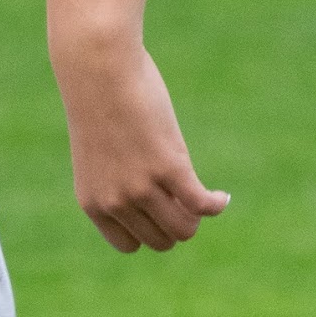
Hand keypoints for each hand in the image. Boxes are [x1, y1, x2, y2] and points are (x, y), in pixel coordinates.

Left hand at [55, 39, 230, 252]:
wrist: (99, 71)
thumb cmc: (100, 105)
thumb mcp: (103, 155)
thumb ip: (120, 182)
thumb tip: (162, 202)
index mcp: (94, 203)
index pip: (131, 245)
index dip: (151, 229)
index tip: (161, 209)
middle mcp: (115, 202)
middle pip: (161, 240)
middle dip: (177, 223)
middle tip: (183, 195)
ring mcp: (141, 187)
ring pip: (184, 229)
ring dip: (197, 216)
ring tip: (199, 192)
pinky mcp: (168, 167)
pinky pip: (201, 205)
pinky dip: (217, 204)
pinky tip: (221, 196)